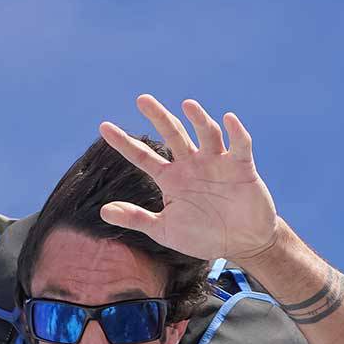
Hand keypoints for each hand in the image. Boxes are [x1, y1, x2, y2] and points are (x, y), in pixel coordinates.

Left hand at [98, 94, 279, 264]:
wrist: (241, 243)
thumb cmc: (202, 236)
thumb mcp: (164, 230)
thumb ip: (136, 218)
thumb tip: (103, 211)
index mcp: (170, 179)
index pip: (142, 157)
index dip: (123, 143)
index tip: (103, 127)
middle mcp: (191, 165)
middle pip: (173, 134)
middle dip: (158, 117)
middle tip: (142, 99)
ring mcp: (216, 163)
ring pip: (206, 134)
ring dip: (198, 119)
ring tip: (187, 105)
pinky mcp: (241, 167)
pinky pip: (239, 145)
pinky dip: (236, 132)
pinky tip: (228, 118)